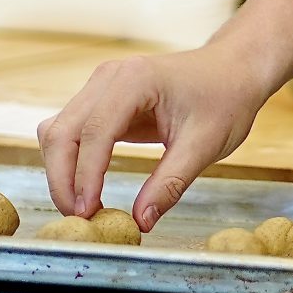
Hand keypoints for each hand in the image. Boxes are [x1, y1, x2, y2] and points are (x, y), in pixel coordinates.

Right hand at [37, 47, 274, 230]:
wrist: (233, 70)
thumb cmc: (225, 98)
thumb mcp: (205, 145)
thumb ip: (170, 183)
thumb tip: (141, 221)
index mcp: (135, 80)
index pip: (95, 131)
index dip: (86, 176)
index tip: (88, 213)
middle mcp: (109, 77)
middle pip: (63, 131)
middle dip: (64, 179)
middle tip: (80, 219)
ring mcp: (101, 86)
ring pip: (58, 131)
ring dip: (62, 171)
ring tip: (82, 207)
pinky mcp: (101, 99)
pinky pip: (71, 131)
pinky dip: (71, 160)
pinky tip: (87, 188)